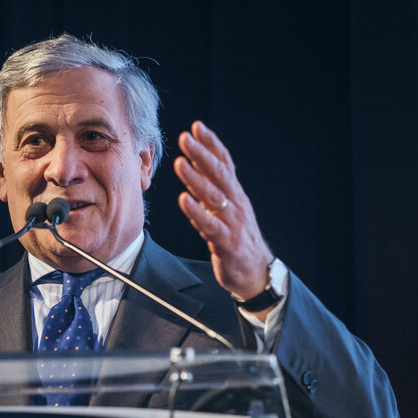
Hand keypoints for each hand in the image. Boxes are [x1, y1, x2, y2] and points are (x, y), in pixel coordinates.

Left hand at [174, 121, 272, 303]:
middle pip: (219, 174)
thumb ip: (211, 186)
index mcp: (234, 193)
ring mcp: (232, 222)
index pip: (224, 163)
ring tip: (181, 163)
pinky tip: (184, 200)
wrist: (255, 272)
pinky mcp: (227, 242)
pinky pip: (210, 225)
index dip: (212, 144)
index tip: (197, 126)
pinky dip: (197, 212)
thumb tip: (194, 161)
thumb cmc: (236, 237)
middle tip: (187, 137)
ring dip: (196, 178)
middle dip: (202, 154)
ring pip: (214, 196)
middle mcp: (235, 203)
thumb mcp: (225, 208)